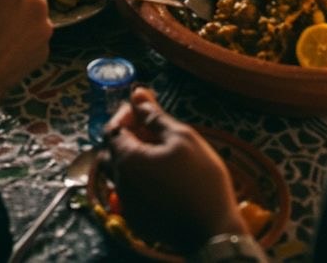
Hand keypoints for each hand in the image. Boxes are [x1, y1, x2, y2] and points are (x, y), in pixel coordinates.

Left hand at [104, 87, 244, 252]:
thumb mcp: (181, 137)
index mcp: (127, 160)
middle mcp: (121, 183)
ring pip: (120, 172)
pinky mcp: (139, 220)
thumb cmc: (200, 180)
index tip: (145, 108)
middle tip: (153, 129)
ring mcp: (128, 205)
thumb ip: (155, 115)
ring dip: (133, 156)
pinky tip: (163, 175)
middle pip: (111, 150)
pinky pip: (130, 192)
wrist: (214, 232)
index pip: (112, 128)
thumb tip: (137, 94)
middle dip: (128, 134)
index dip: (126, 114)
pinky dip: (140, 178)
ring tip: (160, 151)